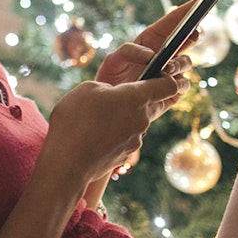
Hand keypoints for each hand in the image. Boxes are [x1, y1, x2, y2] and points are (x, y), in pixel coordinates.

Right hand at [40, 71, 185, 192]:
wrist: (67, 163)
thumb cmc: (75, 121)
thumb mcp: (88, 88)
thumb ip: (108, 87)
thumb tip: (113, 95)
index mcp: (135, 98)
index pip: (169, 85)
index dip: (165, 77)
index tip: (154, 74)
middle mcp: (142, 119)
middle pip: (153, 103)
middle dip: (139, 97)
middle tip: (115, 97)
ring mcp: (136, 139)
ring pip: (137, 121)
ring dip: (124, 117)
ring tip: (98, 119)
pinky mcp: (126, 155)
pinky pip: (126, 137)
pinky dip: (116, 134)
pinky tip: (95, 135)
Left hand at [96, 0, 203, 84]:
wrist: (110, 107)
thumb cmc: (111, 79)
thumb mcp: (113, 61)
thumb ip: (128, 51)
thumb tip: (151, 55)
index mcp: (153, 40)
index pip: (174, 21)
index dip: (189, 9)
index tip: (201, 0)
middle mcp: (166, 54)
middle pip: (188, 40)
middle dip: (192, 35)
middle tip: (190, 34)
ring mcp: (171, 73)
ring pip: (187, 63)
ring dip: (179, 64)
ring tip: (165, 69)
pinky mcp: (172, 92)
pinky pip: (183, 86)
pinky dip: (177, 85)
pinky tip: (166, 87)